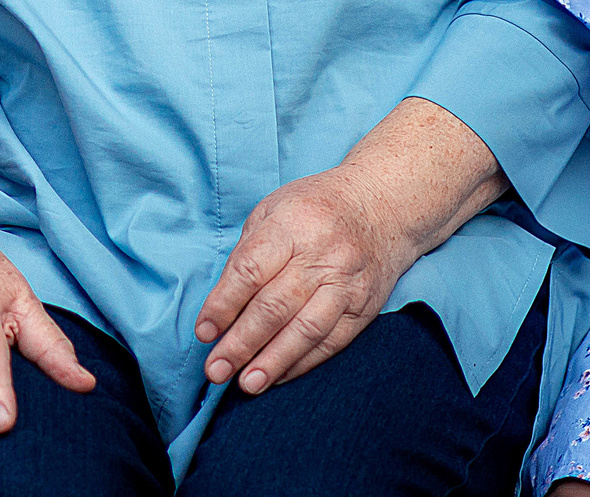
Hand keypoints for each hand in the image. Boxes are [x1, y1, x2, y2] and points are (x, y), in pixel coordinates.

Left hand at [194, 99, 503, 396]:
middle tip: (215, 369)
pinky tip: (278, 376)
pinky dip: (303, 363)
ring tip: (246, 384)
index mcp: (291, 224)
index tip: (204, 332)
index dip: (223, 305)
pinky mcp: (365, 307)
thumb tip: (223, 306)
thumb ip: (248, 252)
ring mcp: (347, 284)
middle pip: (275, 306)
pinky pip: (332, 342)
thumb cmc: (316, 206)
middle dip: (241, 343)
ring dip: (273, 361)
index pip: (250, 270)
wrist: (385, 205)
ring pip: (306, 330)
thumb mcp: (274, 210)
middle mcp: (322, 256)